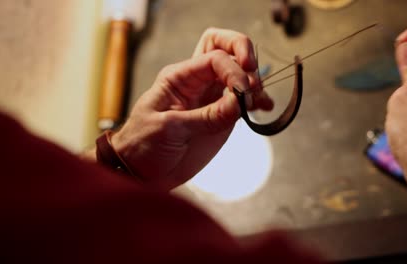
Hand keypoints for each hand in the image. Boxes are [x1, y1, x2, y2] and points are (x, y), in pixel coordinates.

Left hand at [111, 28, 272, 190]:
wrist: (141, 172)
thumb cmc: (143, 144)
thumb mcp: (169, 128)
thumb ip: (205, 116)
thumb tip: (238, 103)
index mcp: (180, 77)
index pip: (214, 57)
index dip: (233, 69)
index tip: (242, 91)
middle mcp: (197, 83)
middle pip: (226, 51)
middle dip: (245, 57)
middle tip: (253, 83)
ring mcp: (211, 99)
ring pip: (239, 75)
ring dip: (254, 83)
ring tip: (259, 102)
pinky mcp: (221, 117)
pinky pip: (243, 102)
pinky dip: (257, 101)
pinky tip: (265, 108)